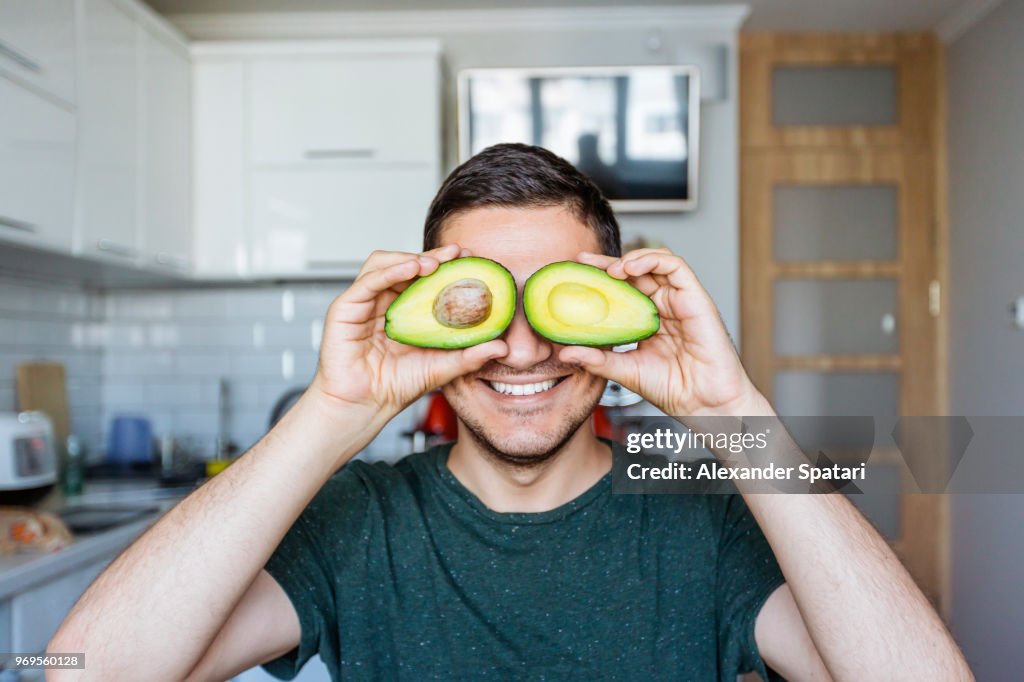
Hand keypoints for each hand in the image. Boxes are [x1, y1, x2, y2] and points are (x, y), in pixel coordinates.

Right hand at [311, 244, 507, 421]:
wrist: (364, 408)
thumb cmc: (395, 386)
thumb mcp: (442, 368)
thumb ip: (470, 356)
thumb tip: (503, 347)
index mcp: (404, 310)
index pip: (425, 277)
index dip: (447, 264)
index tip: (472, 259)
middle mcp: (383, 301)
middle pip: (406, 264)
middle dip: (433, 255)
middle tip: (458, 253)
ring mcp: (363, 302)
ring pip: (384, 263)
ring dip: (410, 257)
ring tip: (434, 263)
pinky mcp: (345, 308)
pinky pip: (368, 281)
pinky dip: (390, 270)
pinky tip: (411, 269)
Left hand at [559, 248, 768, 417]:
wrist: (704, 405)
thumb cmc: (673, 389)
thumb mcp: (625, 371)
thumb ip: (598, 359)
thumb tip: (565, 352)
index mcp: (647, 320)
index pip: (622, 289)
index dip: (600, 278)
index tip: (576, 274)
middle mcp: (664, 307)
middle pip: (636, 272)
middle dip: (608, 262)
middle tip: (583, 261)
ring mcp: (680, 301)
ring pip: (656, 262)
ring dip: (630, 258)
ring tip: (610, 269)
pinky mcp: (696, 298)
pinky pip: (676, 266)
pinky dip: (653, 259)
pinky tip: (631, 267)